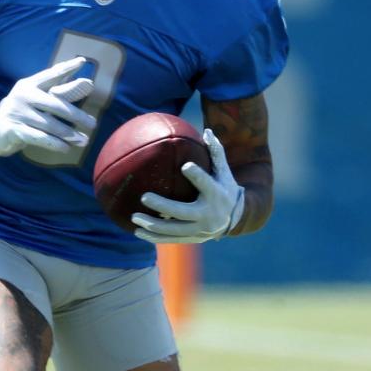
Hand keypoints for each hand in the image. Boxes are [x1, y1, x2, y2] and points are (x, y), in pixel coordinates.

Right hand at [0, 57, 94, 157]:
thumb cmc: (22, 109)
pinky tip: (66, 148)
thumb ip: (54, 87)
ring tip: (83, 140)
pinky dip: (56, 144)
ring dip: (69, 134)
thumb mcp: (33, 95)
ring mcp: (19, 113)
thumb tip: (80, 75)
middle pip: (56, 105)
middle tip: (92, 124)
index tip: (82, 61)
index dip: (66, 68)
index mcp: (30, 84)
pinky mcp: (16, 130)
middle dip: (77, 116)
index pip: (51, 74)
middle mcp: (24, 96)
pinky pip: (41, 138)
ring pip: (50, 125)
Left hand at [132, 128, 244, 243]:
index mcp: (216, 194)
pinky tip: (138, 232)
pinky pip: (171, 240)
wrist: (236, 217)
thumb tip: (206, 130)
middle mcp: (209, 214)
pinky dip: (154, 237)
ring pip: (174, 230)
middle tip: (144, 197)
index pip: (206, 184)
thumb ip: (215, 152)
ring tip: (134, 217)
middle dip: (163, 206)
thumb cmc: (224, 187)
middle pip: (183, 212)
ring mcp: (200, 229)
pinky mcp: (193, 238)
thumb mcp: (224, 170)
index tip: (185, 166)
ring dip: (153, 225)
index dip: (197, 175)